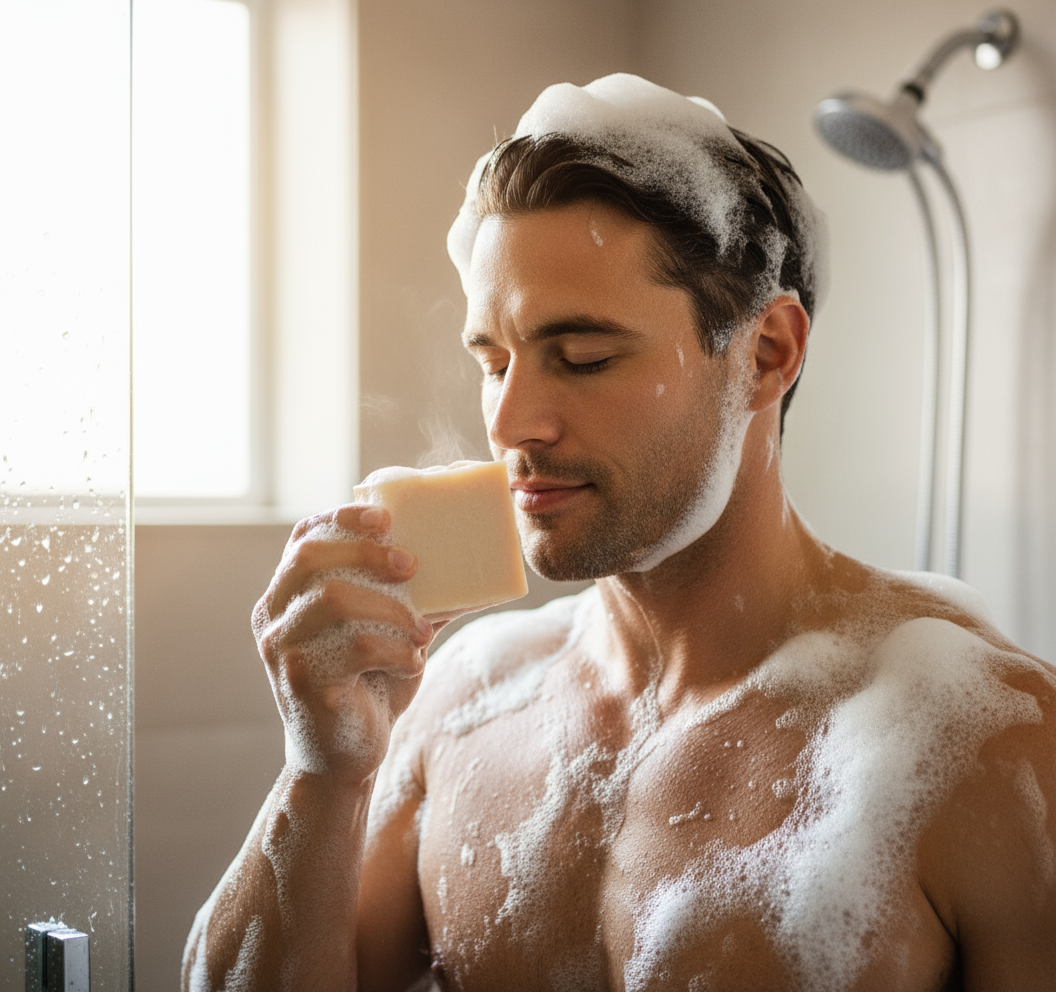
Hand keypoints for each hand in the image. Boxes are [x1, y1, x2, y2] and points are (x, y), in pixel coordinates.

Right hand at [252, 504, 433, 784]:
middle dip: (367, 552)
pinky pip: (353, 647)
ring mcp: (283, 650)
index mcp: (289, 595)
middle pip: (312, 557)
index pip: (304, 538)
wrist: (344, 759)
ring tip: (421, 631)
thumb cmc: (369, 687)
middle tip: (411, 565)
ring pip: (332, 599)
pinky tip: (413, 662)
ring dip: (390, 609)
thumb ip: (411, 598)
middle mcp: (274, 617)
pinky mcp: (302, 683)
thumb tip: (469, 568)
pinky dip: (395, 649)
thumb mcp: (389, 633)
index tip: (385, 517)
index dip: (342, 518)